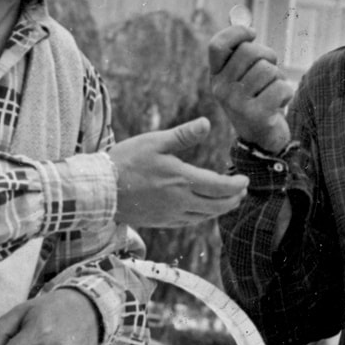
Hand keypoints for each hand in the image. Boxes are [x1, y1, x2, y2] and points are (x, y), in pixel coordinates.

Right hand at [107, 117, 248, 227]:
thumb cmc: (125, 161)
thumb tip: (206, 123)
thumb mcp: (154, 142)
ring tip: (229, 201)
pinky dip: (203, 216)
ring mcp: (171, 214)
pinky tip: (203, 210)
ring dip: (221, 209)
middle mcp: (180, 201)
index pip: (220, 187)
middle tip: (242, 191)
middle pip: (217, 205)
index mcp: (181, 180)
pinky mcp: (161, 221)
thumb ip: (182, 135)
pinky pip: (189, 222)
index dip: (236, 186)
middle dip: (234, 199)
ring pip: (205, 216)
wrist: (100, 190)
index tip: (244, 181)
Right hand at [208, 25, 293, 152]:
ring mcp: (237, 104)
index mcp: (216, 77)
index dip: (237, 32)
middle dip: (267, 55)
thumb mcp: (244, 75)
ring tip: (273, 91)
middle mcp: (221, 90)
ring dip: (278, 77)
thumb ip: (242, 49)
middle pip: (249, 52)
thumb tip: (241, 17)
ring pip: (268, 69)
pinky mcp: (256, 116)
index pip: (217, 45)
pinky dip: (287, 92)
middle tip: (271, 68)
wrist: (262, 139)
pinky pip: (280, 87)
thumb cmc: (257, 99)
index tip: (252, 33)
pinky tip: (280, 103)